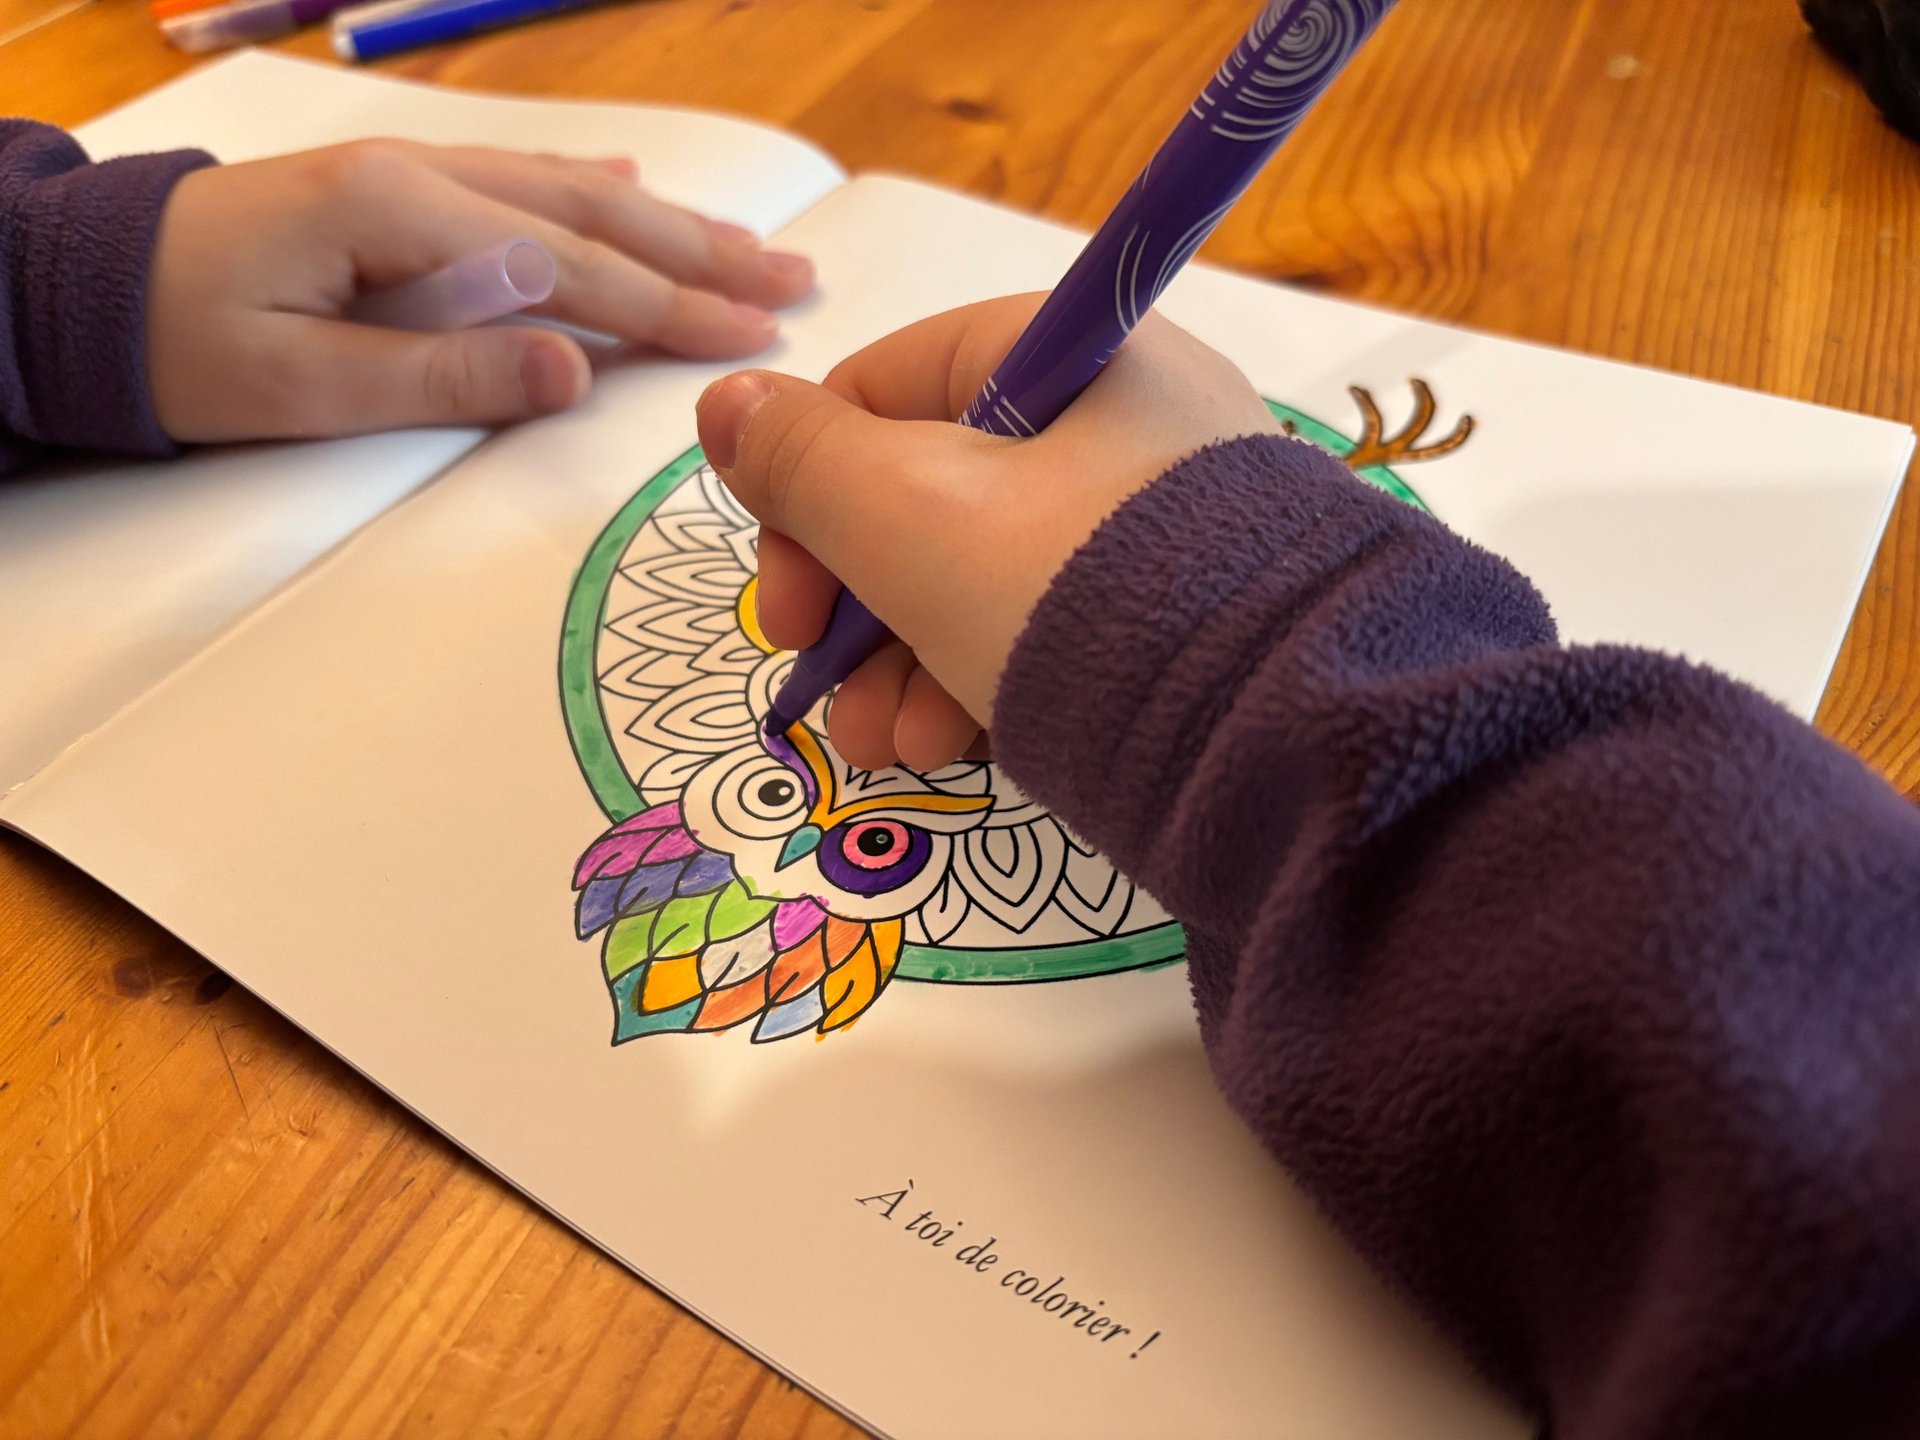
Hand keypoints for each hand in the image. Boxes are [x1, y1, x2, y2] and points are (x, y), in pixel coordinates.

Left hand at [148, 140, 813, 441]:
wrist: (77, 291)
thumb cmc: (181, 347)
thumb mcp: (306, 386)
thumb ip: (446, 374)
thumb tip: (576, 372)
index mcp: (403, 216)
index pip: (572, 267)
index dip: (671, 310)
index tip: (756, 341)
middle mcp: (421, 178)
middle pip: (592, 215)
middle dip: (701, 256)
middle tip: (795, 286)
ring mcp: (411, 176)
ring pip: (568, 192)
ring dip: (668, 225)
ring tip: (752, 249)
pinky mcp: (395, 193)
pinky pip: (518, 181)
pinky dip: (590, 190)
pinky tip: (633, 190)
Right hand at [695, 295, 1281, 771]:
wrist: (1277, 737)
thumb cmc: (1072, 594)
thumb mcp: (911, 518)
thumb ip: (802, 463)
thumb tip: (727, 403)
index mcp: (1065, 355)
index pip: (886, 391)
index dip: (805, 499)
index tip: (782, 607)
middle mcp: (1118, 419)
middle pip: (927, 496)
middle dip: (854, 611)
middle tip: (824, 694)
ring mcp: (1156, 521)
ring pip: (980, 575)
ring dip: (904, 665)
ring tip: (891, 748)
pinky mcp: (1182, 613)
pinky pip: (1050, 626)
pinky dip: (985, 682)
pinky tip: (954, 749)